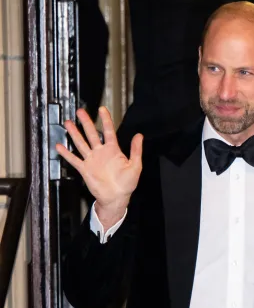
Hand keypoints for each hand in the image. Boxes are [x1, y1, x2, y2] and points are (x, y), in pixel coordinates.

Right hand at [55, 107, 142, 228]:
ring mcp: (92, 160)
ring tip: (68, 123)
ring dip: (74, 133)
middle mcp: (101, 153)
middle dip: (86, 122)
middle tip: (80, 112)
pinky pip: (74, 159)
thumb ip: (136, 150)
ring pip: (81, 143)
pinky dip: (66, 153)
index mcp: (113, 151)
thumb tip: (139, 136)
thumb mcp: (135, 166)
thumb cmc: (126, 184)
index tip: (102, 109)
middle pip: (92, 134)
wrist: (116, 198)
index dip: (106, 120)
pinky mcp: (85, 169)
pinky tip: (59, 146)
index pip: (108, 131)